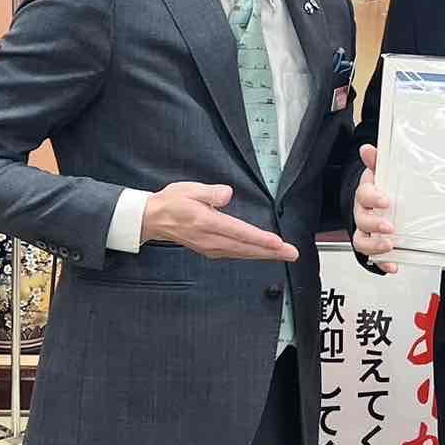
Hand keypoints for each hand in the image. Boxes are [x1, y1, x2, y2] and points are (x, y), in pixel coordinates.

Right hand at [141, 182, 296, 260]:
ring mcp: (210, 247)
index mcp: (205, 222)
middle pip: (245, 247)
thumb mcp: (188, 189)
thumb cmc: (171, 202)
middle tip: (291, 253)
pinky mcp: (210, 251)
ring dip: (264, 255)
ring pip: (242, 253)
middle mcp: (209, 239)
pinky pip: (235, 254)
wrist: (153, 220)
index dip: (259, 238)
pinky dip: (252, 255)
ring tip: (284, 254)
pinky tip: (262, 254)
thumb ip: (209, 192)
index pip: (238, 232)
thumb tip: (227, 194)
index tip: (277, 242)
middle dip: (270, 251)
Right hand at [352, 144, 397, 272]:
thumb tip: (368, 149)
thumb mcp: (378, 173)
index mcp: (364, 196)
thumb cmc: (376, 189)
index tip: (384, 199)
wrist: (371, 203)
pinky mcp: (373, 246)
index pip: (363, 195)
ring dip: (375, 245)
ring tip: (388, 246)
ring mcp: (366, 231)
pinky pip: (373, 257)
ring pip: (362, 241)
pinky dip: (382, 263)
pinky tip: (392, 266)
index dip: (372, 197)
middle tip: (388, 226)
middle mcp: (362, 215)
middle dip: (374, 224)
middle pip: (361, 220)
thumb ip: (375, 161)